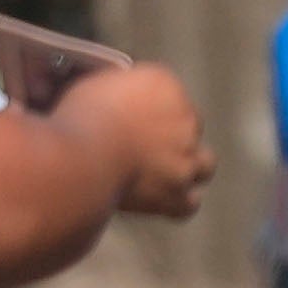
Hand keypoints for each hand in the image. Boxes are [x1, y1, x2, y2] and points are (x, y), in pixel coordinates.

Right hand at [88, 62, 216, 223]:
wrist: (85, 157)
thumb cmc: (81, 116)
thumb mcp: (94, 84)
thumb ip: (115, 85)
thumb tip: (114, 91)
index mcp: (165, 84)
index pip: (169, 93)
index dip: (152, 108)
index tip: (131, 118)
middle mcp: (186, 118)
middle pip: (190, 126)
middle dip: (173, 137)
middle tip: (145, 148)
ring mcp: (187, 158)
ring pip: (205, 164)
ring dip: (188, 169)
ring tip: (164, 176)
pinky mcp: (178, 193)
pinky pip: (189, 203)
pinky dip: (178, 203)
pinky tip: (162, 202)